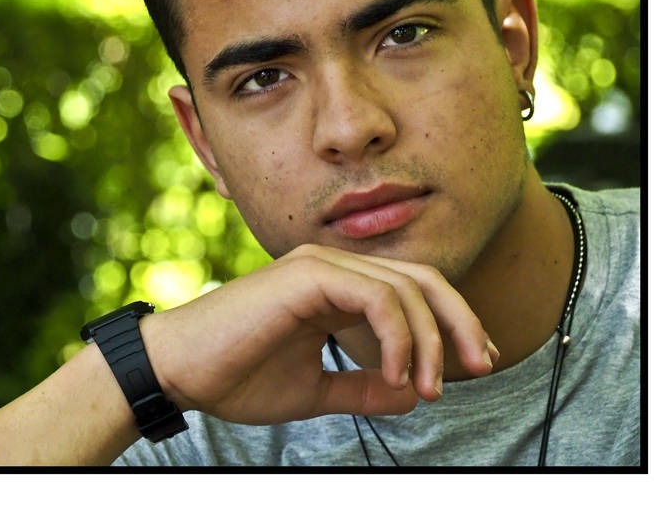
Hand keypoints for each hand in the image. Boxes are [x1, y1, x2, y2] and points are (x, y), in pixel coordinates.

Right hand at [140, 243, 494, 425]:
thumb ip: (360, 389)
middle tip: (480, 367)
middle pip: (422, 279)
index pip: (412, 291)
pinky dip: (396, 336)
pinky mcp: (306, 276)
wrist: (180, 371)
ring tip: (427, 387)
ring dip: (428, 341)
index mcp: (334, 288)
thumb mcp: (314, 391)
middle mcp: (332, 268)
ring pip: (405, 288)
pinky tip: (395, 373)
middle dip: (460, 322)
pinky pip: (375, 297)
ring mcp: (319, 267)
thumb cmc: (236, 376)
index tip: (474, 364)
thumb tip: (408, 394)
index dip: (451, 323)